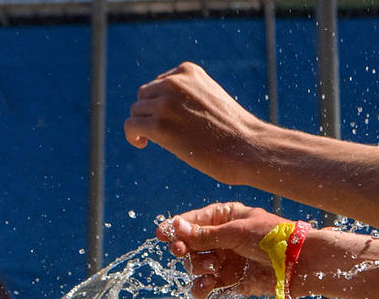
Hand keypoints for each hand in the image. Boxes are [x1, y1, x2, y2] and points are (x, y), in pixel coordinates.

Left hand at [124, 62, 264, 185]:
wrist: (248, 147)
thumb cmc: (235, 130)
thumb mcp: (212, 98)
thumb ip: (189, 95)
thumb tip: (163, 108)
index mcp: (188, 71)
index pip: (159, 83)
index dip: (160, 103)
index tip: (170, 119)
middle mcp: (174, 82)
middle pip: (144, 96)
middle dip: (149, 113)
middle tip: (162, 132)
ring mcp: (165, 104)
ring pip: (136, 111)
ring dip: (141, 126)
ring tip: (153, 140)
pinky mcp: (159, 126)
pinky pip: (130, 126)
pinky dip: (132, 136)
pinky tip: (142, 144)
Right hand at [156, 202, 287, 298]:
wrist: (299, 264)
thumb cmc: (273, 238)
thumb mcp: (237, 231)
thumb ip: (205, 234)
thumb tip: (176, 226)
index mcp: (226, 217)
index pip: (193, 221)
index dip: (176, 228)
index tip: (161, 234)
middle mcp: (223, 238)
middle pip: (190, 246)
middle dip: (186, 250)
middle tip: (181, 251)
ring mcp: (226, 260)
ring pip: (197, 267)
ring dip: (199, 269)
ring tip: (211, 270)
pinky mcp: (231, 281)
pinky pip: (208, 287)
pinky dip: (203, 289)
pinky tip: (205, 289)